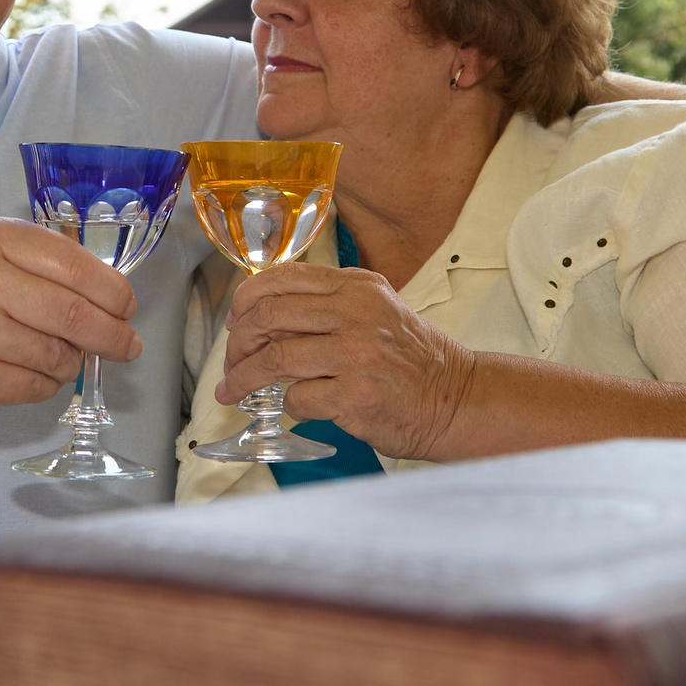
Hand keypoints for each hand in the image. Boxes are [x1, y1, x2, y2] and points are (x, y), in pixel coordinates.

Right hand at [0, 218, 143, 421]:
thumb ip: (35, 264)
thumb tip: (109, 292)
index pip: (74, 265)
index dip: (112, 291)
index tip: (127, 307)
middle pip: (74, 313)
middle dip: (112, 335)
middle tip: (127, 345)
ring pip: (58, 355)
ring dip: (70, 363)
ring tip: (58, 358)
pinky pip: (35, 386)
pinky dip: (43, 385)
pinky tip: (26, 373)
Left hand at [217, 265, 475, 458]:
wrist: (454, 398)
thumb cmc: (410, 360)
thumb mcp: (375, 311)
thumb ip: (327, 307)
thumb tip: (263, 319)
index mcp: (357, 286)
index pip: (284, 278)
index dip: (247, 299)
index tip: (234, 321)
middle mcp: (356, 313)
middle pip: (270, 316)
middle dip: (238, 343)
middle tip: (231, 363)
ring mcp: (356, 354)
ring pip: (275, 359)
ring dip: (244, 379)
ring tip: (232, 391)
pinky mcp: (355, 395)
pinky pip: (298, 398)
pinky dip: (288, 405)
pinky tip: (295, 407)